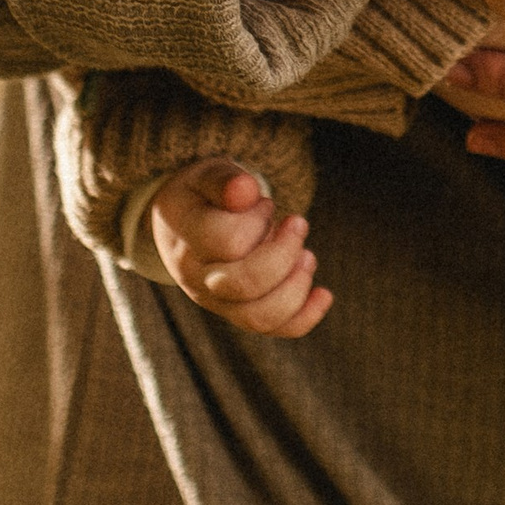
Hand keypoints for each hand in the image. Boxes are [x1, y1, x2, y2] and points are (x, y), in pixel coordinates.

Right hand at [147, 161, 331, 337]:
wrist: (181, 225)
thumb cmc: (202, 195)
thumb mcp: (207, 174)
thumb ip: (225, 180)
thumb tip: (246, 190)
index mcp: (186, 239)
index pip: (229, 242)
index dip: (258, 220)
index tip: (264, 203)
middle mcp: (196, 278)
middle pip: (245, 283)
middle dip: (285, 253)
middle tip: (297, 223)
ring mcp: (216, 302)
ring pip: (258, 315)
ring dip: (295, 286)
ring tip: (308, 255)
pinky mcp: (237, 314)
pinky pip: (272, 329)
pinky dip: (304, 317)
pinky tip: (324, 294)